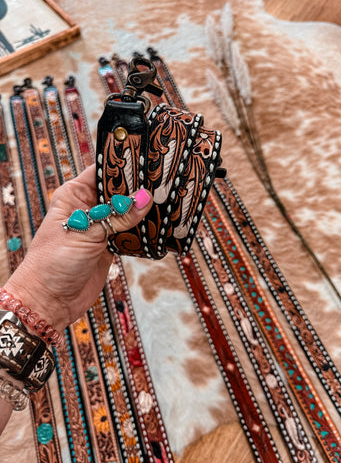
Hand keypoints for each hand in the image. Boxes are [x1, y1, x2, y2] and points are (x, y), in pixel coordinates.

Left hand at [5, 165, 152, 330]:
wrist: (49, 302)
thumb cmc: (53, 263)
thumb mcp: (86, 235)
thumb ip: (116, 217)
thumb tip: (145, 198)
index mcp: (75, 195)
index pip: (103, 170)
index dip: (124, 164)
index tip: (149, 161)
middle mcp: (89, 207)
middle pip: (119, 190)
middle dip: (139, 188)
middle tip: (166, 182)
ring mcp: (101, 226)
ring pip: (128, 212)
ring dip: (145, 210)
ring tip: (170, 200)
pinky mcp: (111, 244)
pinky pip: (132, 232)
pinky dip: (145, 230)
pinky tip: (161, 224)